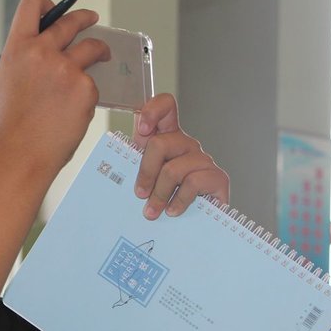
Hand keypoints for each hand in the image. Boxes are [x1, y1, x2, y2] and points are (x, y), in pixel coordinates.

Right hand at [0, 0, 110, 173]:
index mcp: (17, 48)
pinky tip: (75, 109)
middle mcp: (42, 52)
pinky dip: (87, 93)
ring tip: (103, 57)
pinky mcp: (85, 88)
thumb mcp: (8, 80)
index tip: (57, 10)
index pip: (33, 5)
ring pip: (92, 48)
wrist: (21, 153)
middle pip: (70, 21)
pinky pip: (92, 83)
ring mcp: (66, 69)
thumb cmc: (12, 124)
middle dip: (85, 18)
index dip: (48, 4)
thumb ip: (26, 59)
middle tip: (92, 20)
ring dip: (99, 50)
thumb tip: (47, 47)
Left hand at [132, 95, 228, 218]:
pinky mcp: (217, 177)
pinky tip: (173, 211)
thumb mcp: (146, 180)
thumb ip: (133, 166)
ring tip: (153, 211)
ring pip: (173, 170)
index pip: (167, 106)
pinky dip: (178, 201)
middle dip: (146, 173)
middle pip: (160, 144)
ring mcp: (203, 160)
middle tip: (140, 195)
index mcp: (168, 138)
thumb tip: (113, 172)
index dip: (153, 111)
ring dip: (159, 194)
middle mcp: (186, 145)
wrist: (197, 224)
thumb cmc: (166, 198)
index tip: (141, 130)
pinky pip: (192, 183)